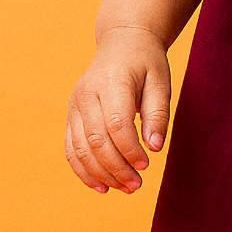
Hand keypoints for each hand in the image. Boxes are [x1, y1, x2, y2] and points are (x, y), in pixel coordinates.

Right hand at [66, 26, 170, 194]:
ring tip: (124, 188)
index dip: (130, 150)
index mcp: (111, 82)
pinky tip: (102, 186)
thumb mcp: (160, 82)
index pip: (116, 124)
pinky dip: (83, 170)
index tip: (146, 166)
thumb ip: (158, 114)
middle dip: (116, 168)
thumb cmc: (146, 63)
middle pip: (96, 140)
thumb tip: (155, 148)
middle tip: (137, 186)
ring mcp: (75, 105)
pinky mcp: (71, 115)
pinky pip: (71, 148)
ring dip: (101, 174)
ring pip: (81, 148)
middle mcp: (87, 94)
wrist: (121, 43)